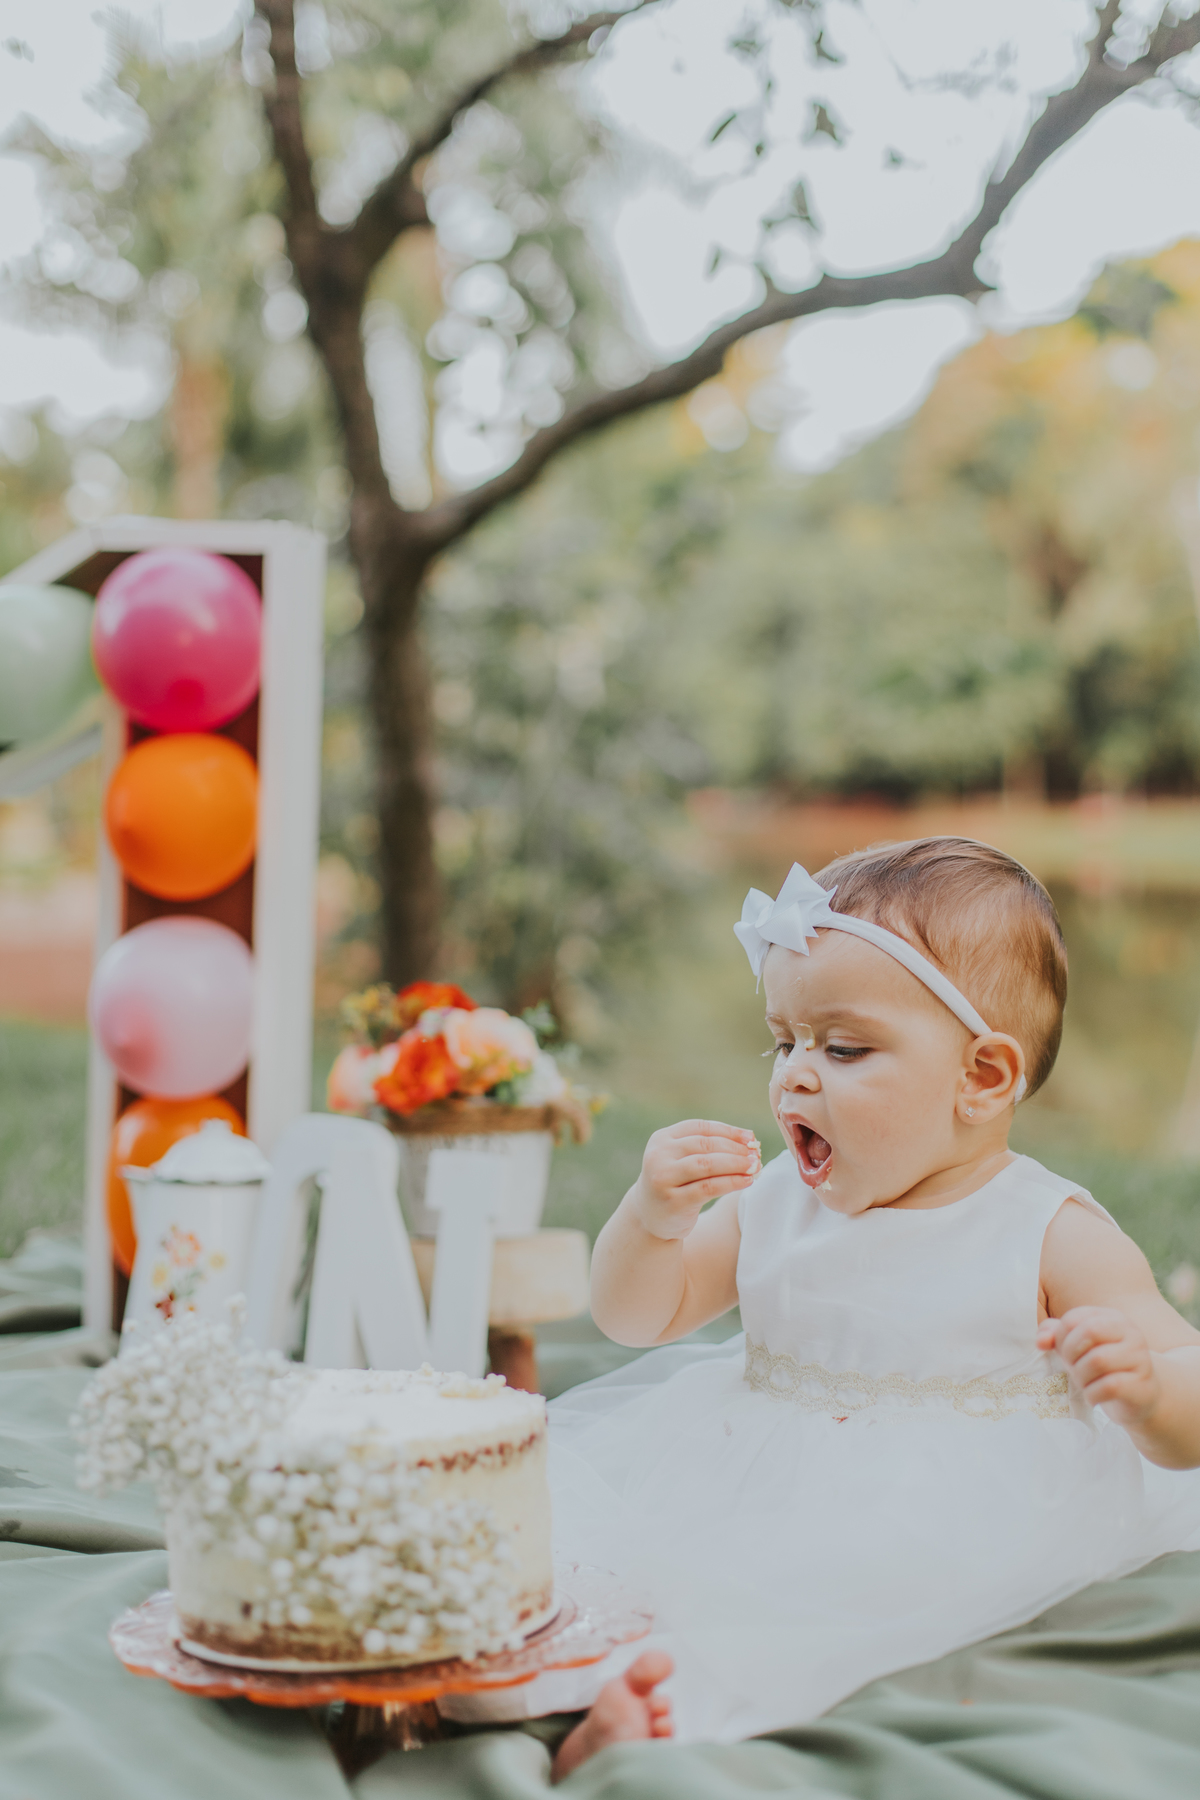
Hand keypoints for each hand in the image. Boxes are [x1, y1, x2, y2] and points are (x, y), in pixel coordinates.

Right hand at [629, 1119, 760, 1240]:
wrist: (650, 1217)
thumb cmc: (675, 1183)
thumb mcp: (681, 1160)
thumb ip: (707, 1148)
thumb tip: (748, 1139)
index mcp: (661, 1139)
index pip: (700, 1128)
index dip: (728, 1131)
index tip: (750, 1137)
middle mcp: (658, 1155)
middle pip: (705, 1145)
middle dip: (735, 1148)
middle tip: (756, 1153)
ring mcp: (663, 1178)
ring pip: (707, 1164)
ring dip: (736, 1164)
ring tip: (755, 1166)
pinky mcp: (674, 1201)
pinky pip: (709, 1187)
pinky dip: (731, 1182)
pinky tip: (746, 1181)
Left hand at [1037, 1306, 1160, 1425]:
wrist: (1141, 1397)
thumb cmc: (1104, 1368)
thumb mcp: (1079, 1348)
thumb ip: (1056, 1335)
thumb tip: (1041, 1341)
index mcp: (1112, 1318)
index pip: (1074, 1318)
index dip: (1060, 1338)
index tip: (1063, 1354)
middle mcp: (1130, 1333)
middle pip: (1089, 1332)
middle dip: (1071, 1355)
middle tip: (1072, 1369)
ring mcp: (1140, 1358)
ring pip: (1099, 1360)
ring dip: (1081, 1377)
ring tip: (1084, 1384)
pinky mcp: (1142, 1384)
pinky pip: (1110, 1386)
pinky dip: (1093, 1394)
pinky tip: (1093, 1398)